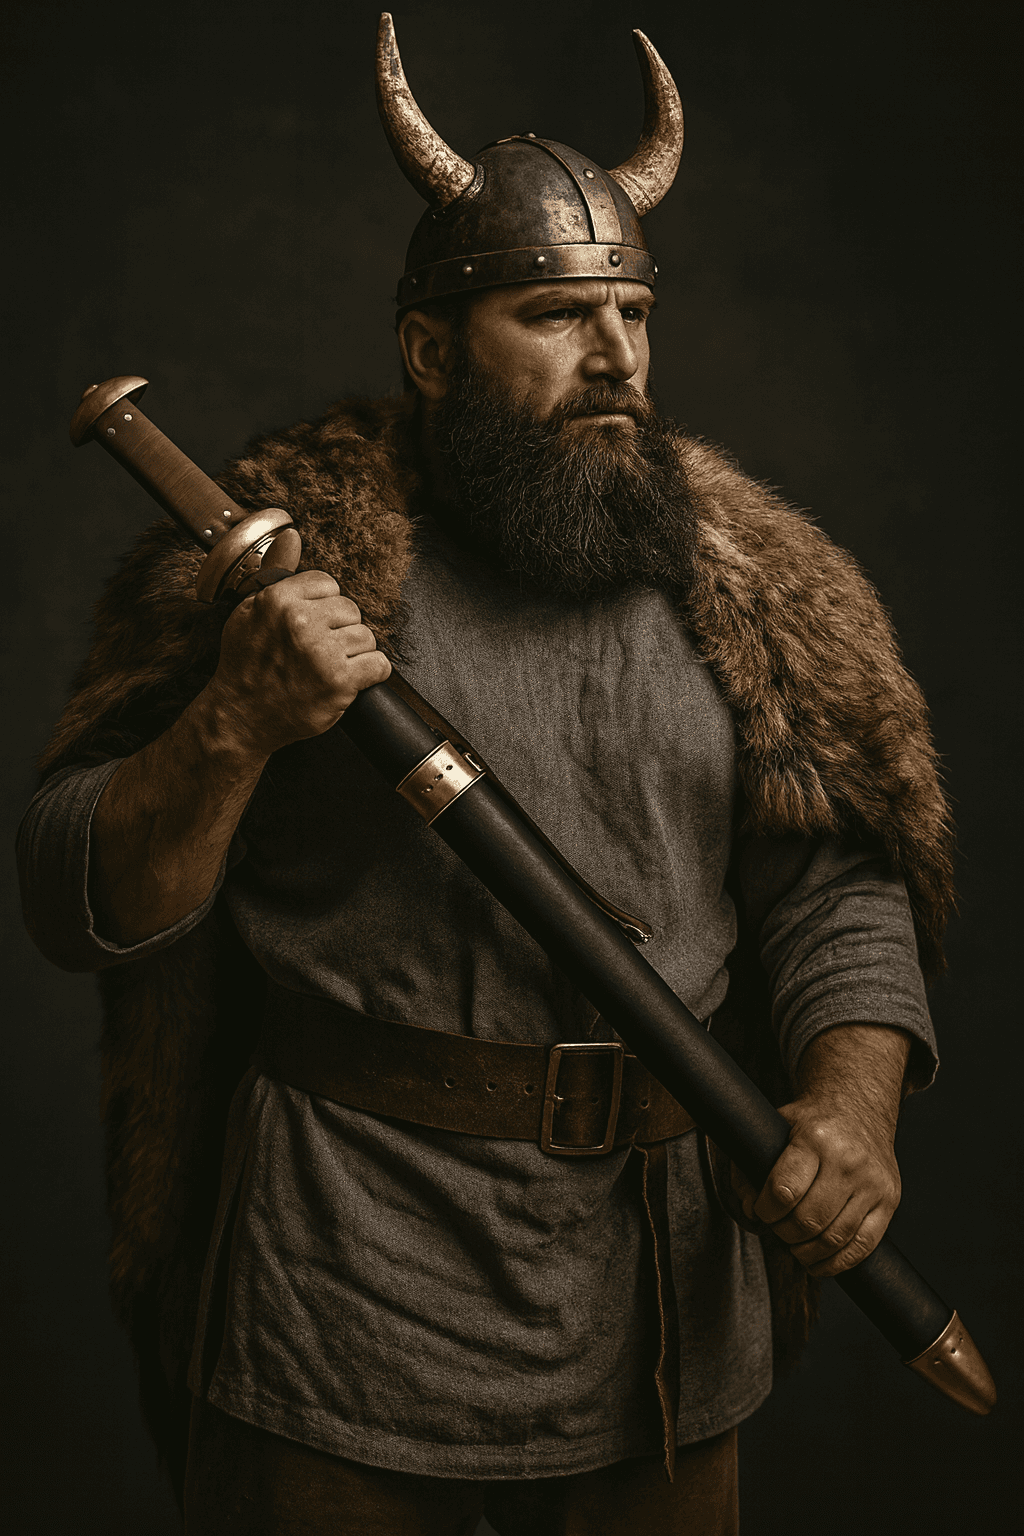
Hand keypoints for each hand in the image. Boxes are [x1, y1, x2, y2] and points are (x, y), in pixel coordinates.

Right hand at [205, 570, 391, 758]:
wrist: (240, 717)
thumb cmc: (244, 666)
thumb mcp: (248, 611)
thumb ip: (275, 573)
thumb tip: (291, 535)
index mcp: (279, 600)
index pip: (328, 583)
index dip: (323, 606)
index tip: (313, 623)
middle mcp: (301, 622)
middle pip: (351, 610)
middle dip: (339, 630)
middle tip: (319, 650)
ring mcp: (322, 653)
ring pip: (366, 637)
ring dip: (353, 654)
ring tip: (329, 666)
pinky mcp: (339, 683)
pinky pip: (378, 665)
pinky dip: (371, 674)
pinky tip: (350, 679)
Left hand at [729, 1024, 910, 1277]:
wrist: (859, 1108)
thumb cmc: (811, 1123)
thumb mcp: (775, 1129)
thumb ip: (750, 1165)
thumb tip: (748, 1207)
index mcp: (816, 1137)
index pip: (783, 1191)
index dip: (764, 1210)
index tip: (760, 1210)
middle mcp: (848, 1160)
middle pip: (808, 1220)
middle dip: (783, 1233)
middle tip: (776, 1228)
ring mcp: (873, 1182)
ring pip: (834, 1238)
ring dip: (806, 1252)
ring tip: (794, 1245)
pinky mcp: (889, 1200)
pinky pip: (863, 1246)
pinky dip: (836, 1263)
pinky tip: (818, 1262)